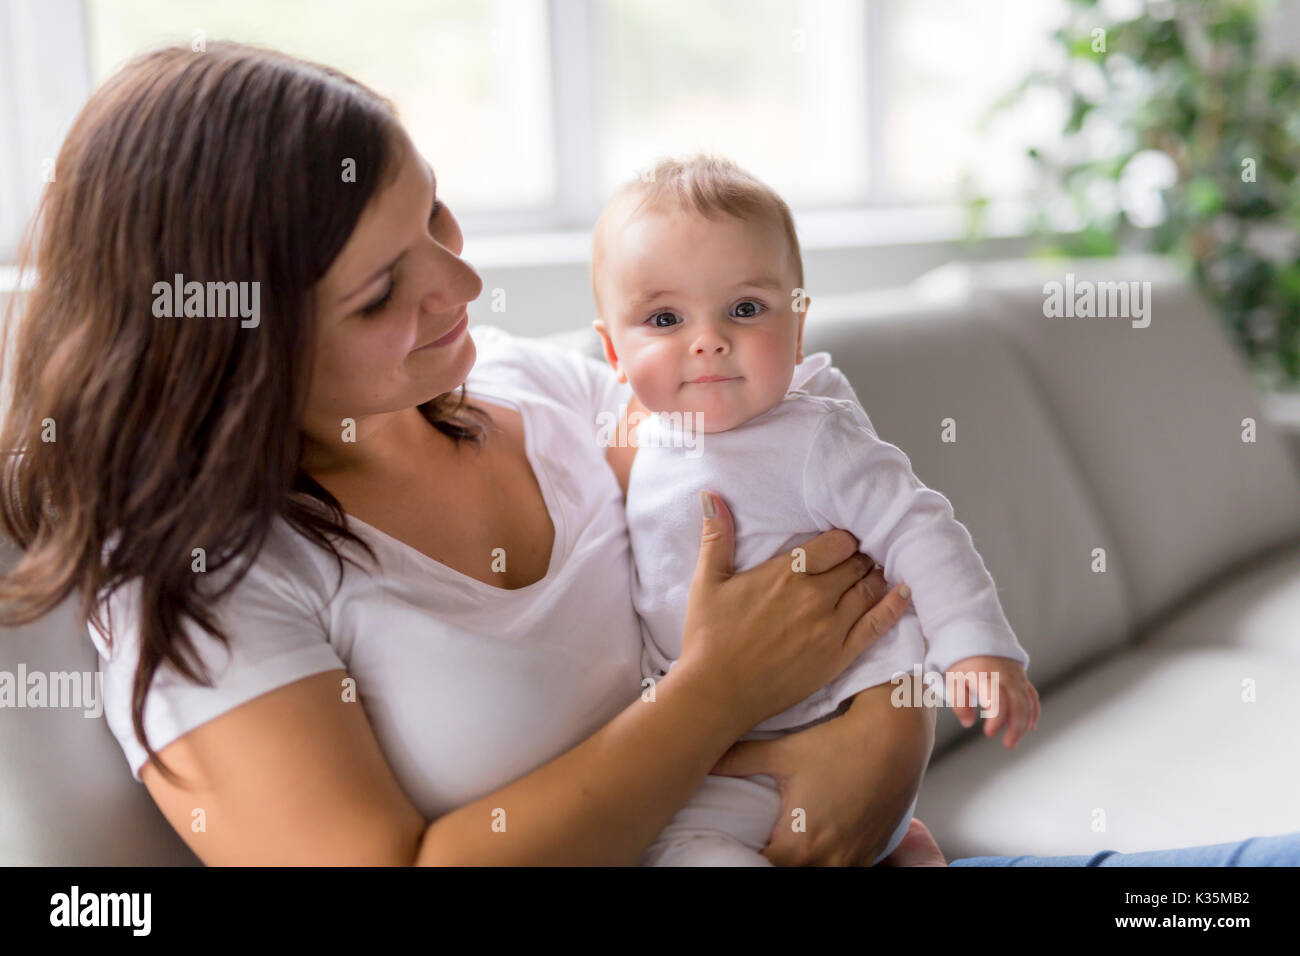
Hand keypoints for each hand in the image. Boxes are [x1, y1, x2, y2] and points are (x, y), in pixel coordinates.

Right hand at [677, 490, 913, 731]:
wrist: (716, 692)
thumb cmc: (708, 637)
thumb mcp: (708, 581)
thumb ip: (716, 536)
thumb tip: (710, 496)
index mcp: (787, 573)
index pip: (836, 542)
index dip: (842, 539)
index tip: (841, 541)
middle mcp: (815, 597)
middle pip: (856, 564)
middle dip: (860, 556)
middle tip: (861, 554)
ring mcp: (830, 628)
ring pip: (868, 589)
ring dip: (875, 575)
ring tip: (877, 569)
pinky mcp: (838, 657)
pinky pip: (877, 625)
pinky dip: (894, 606)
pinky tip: (904, 591)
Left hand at [709, 681, 933, 865]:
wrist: (897, 738)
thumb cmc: (839, 743)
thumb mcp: (783, 751)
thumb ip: (739, 759)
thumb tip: (704, 758)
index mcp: (799, 846)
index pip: (760, 869)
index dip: (746, 857)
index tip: (741, 843)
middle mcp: (829, 862)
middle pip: (790, 874)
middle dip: (773, 860)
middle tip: (762, 840)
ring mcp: (855, 860)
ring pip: (819, 874)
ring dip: (803, 861)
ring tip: (790, 840)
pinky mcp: (873, 852)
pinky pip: (845, 867)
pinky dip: (829, 859)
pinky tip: (821, 838)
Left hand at [945, 655, 1039, 748]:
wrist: (975, 638)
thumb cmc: (962, 664)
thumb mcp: (953, 680)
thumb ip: (958, 702)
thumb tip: (968, 723)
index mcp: (987, 677)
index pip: (998, 700)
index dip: (997, 719)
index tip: (989, 733)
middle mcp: (1006, 677)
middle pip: (1019, 704)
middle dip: (1016, 727)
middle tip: (1008, 744)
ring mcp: (1016, 677)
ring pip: (1028, 702)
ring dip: (1024, 724)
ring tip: (1013, 740)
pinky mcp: (1021, 678)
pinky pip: (1032, 696)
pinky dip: (1033, 712)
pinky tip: (1030, 727)